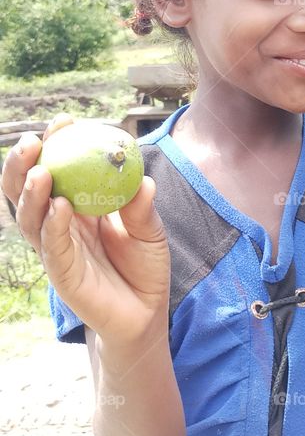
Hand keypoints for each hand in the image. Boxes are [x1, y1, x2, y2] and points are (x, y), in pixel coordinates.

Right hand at [2, 115, 169, 347]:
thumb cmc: (144, 267)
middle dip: (23, 163)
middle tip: (32, 140)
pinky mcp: (61, 274)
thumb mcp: (150, 232)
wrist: (146, 314)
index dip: (55, 144)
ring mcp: (56, 248)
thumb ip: (143, 209)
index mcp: (77, 204)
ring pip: (30, 217)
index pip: (58, 169)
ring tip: (40, 171)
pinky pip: (52, 247)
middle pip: (27, 189)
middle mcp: (59, 223)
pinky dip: (53, 226)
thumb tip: (144, 182)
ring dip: (31, 192)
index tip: (64, 121)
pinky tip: (60, 207)